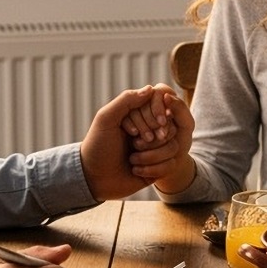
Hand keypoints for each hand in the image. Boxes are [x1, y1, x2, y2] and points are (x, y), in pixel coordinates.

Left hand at [80, 85, 194, 199]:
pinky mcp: (160, 167)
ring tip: (133, 159)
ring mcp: (156, 148)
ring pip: (172, 147)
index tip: (132, 132)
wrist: (93, 178)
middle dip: (150, 140)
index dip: (150, 120)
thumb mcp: (106, 119)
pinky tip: (135, 170)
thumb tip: (151, 89)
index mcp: (139, 115)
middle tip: (133, 145)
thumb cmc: (97, 147)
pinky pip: (171, 164)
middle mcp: (150, 130)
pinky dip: (151, 169)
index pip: (160, 109)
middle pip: (169, 128)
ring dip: (150, 155)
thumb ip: (126, 100)